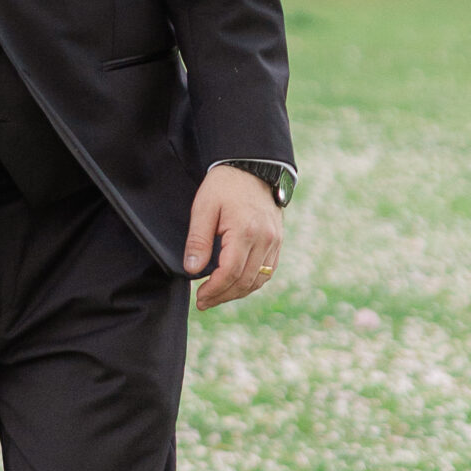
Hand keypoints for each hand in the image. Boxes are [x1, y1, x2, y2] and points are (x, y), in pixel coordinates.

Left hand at [184, 166, 282, 309]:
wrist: (251, 168)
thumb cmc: (224, 185)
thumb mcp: (204, 207)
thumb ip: (198, 239)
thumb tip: (192, 269)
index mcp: (245, 231)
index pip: (230, 272)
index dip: (214, 290)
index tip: (199, 298)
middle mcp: (265, 240)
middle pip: (245, 281)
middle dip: (223, 296)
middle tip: (204, 302)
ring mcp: (274, 242)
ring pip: (259, 280)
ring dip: (238, 292)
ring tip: (217, 296)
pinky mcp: (277, 241)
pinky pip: (268, 271)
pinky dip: (252, 282)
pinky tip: (236, 285)